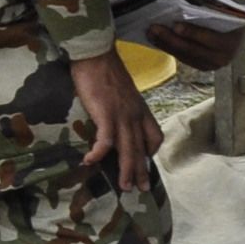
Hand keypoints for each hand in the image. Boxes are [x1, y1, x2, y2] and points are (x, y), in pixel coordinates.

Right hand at [71, 46, 160, 193]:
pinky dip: (99, 153)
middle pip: (142, 148)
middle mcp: (135, 115)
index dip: (151, 151)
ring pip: (129, 149)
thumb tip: (115, 116)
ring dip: (127, 170)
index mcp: (140, 109)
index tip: (146, 161)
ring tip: (124, 187)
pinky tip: (90, 162)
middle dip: (142, 170)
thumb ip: (123, 106)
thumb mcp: (122, 91)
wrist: (96, 54)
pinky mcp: (106, 114)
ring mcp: (122, 116)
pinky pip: (105, 140)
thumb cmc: (105, 70)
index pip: (154, 135)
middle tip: (141, 189)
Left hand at [160, 9, 244, 72]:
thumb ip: (210, 8)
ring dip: (166, 44)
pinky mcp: (203, 66)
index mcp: (234, 39)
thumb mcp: (223, 9)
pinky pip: (183, 59)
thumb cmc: (226, 13)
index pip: (211, 38)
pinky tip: (157, 40)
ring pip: (185, 56)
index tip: (176, 25)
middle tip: (155, 28)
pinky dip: (169, 49)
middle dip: (172, 39)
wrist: (235, 28)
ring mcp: (214, 64)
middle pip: (194, 49)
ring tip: (151, 33)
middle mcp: (225, 56)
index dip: (193, 33)